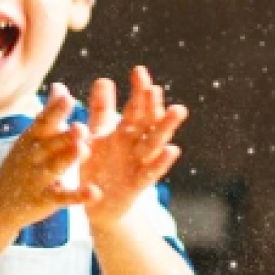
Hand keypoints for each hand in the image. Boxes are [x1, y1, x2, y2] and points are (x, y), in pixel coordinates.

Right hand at [0, 84, 98, 224]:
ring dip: (68, 159)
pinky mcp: (45, 199)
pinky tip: (95, 193)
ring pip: (55, 167)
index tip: (67, 97)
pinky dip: (79, 196)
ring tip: (83, 150)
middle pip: (50, 144)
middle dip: (65, 135)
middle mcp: (33, 156)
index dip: (55, 111)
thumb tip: (60, 86)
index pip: (43, 122)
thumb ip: (49, 114)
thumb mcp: (31, 138)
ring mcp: (38, 178)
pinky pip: (64, 197)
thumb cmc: (21, 164)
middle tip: (81, 126)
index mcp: (32, 139)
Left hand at [81, 67, 187, 229]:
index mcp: (125, 132)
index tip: (139, 70)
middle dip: (152, 105)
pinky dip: (161, 162)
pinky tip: (172, 149)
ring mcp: (139, 164)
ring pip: (155, 143)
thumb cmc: (99, 166)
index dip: (138, 91)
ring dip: (166, 127)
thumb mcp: (96, 136)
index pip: (135, 108)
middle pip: (147, 122)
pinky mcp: (137, 185)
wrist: (97, 204)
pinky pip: (150, 172)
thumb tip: (105, 79)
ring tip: (178, 110)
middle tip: (155, 87)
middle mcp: (136, 146)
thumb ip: (100, 111)